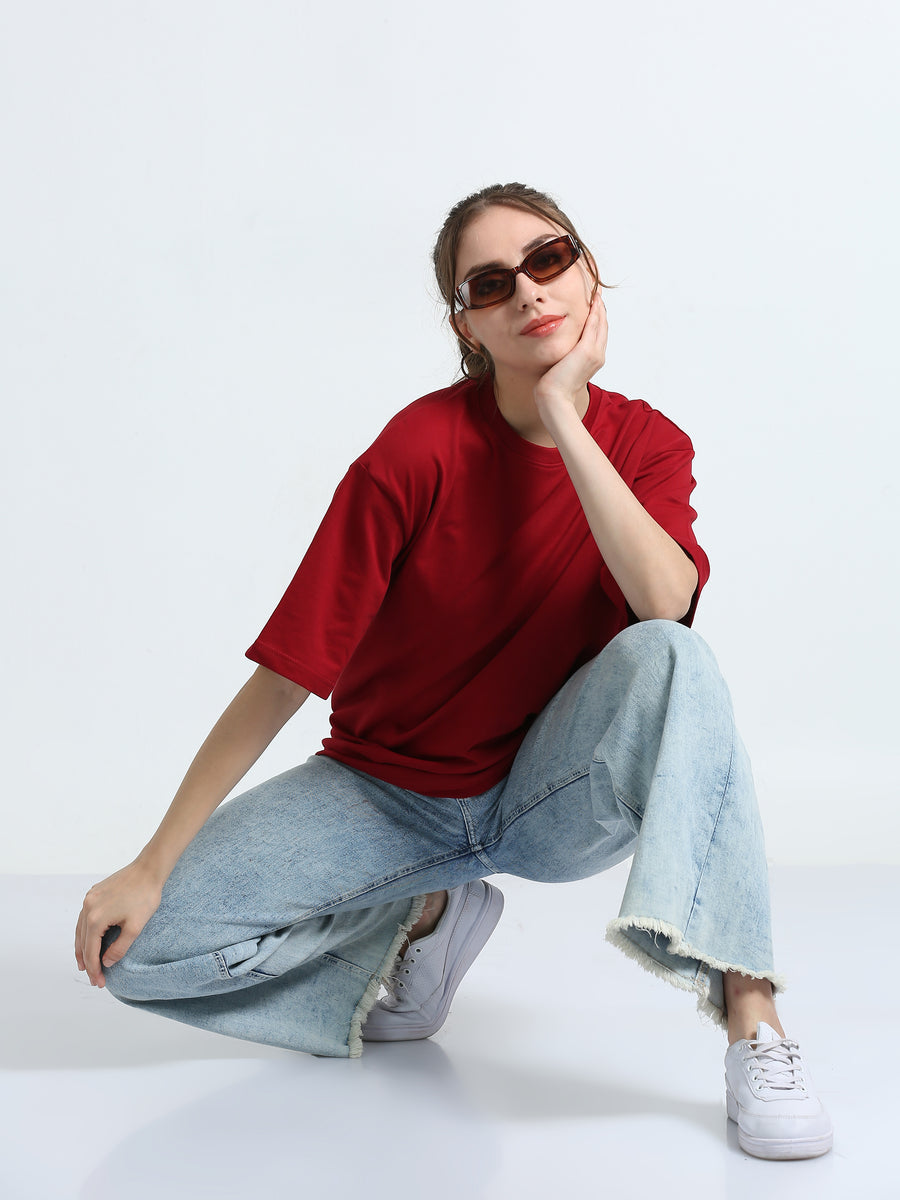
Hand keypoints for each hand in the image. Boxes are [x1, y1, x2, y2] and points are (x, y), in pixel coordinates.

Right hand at [74, 862, 162, 987]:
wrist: (148, 869)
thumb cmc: (145, 897)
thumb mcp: (135, 927)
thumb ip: (119, 948)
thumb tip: (106, 963)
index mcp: (95, 918)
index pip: (90, 951)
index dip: (94, 970)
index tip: (99, 983)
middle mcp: (87, 908)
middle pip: (82, 942)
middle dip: (87, 962)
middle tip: (93, 978)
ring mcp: (89, 899)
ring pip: (80, 929)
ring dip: (82, 948)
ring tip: (86, 964)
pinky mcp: (94, 892)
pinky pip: (84, 917)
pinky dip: (85, 931)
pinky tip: (89, 938)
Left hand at [534, 288, 607, 420]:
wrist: (554, 398)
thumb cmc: (553, 387)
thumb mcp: (562, 367)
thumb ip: (565, 356)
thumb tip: (558, 351)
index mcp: (594, 359)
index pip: (598, 333)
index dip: (597, 318)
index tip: (593, 304)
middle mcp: (598, 355)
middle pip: (603, 326)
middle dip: (600, 309)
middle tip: (597, 292)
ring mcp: (595, 353)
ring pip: (600, 323)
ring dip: (599, 306)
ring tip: (596, 292)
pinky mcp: (587, 350)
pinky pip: (594, 325)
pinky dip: (595, 311)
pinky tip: (592, 300)